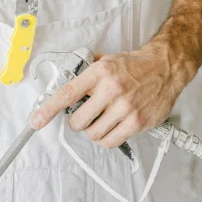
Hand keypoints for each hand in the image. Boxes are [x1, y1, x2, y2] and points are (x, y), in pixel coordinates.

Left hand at [29, 41, 190, 150]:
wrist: (165, 67)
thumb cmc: (134, 65)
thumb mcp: (107, 60)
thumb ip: (87, 73)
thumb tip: (65, 83)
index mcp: (99, 73)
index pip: (67, 94)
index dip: (48, 109)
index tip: (36, 120)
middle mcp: (111, 90)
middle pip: (78, 121)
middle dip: (77, 122)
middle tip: (83, 117)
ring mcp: (125, 107)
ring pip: (93, 134)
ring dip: (92, 131)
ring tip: (101, 121)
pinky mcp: (137, 122)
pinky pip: (111, 141)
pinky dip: (106, 139)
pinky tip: (111, 128)